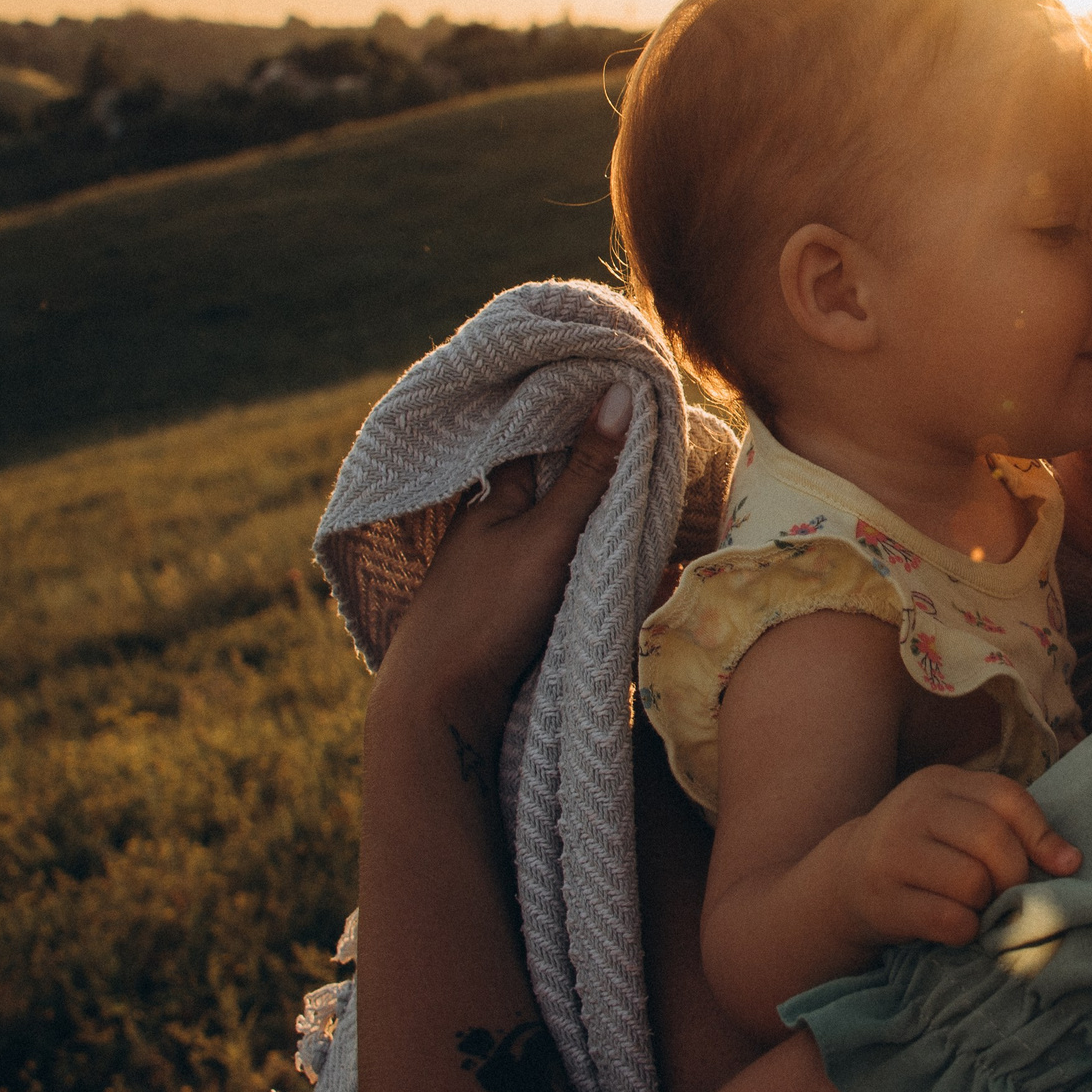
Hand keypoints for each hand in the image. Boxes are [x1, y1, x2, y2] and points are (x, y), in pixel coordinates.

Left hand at [375, 382, 633, 738]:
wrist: (437, 705)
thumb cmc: (488, 611)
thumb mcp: (548, 536)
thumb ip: (587, 472)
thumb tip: (621, 391)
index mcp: (493, 491)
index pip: (541, 430)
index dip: (582, 408)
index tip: (631, 386)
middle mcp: (491, 519)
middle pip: (552, 477)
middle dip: (596, 461)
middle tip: (654, 437)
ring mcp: (496, 562)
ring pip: (555, 521)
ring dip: (593, 510)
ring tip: (647, 487)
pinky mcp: (506, 601)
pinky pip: (553, 560)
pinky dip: (582, 550)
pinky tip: (613, 552)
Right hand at [831, 767, 1081, 948]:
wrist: (847, 878)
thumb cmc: (924, 849)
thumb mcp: (958, 821)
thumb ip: (1010, 828)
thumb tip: (1072, 861)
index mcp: (941, 782)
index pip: (1006, 798)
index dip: (1042, 835)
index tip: (1064, 866)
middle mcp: (914, 809)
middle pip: (991, 840)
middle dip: (1014, 876)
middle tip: (1009, 893)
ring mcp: (894, 852)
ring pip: (971, 882)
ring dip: (986, 905)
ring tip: (977, 907)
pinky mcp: (884, 898)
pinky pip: (948, 920)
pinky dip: (965, 931)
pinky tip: (957, 926)